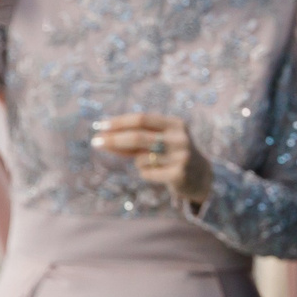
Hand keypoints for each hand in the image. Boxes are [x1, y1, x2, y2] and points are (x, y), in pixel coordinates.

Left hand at [94, 113, 209, 204]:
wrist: (201, 176)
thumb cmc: (172, 154)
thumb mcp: (160, 140)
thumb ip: (136, 137)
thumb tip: (104, 135)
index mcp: (176, 124)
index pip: (142, 119)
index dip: (120, 122)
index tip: (100, 125)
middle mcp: (180, 138)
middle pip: (138, 137)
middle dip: (114, 139)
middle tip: (95, 141)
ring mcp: (181, 156)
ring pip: (141, 158)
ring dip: (137, 161)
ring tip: (151, 164)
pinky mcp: (178, 174)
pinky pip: (146, 173)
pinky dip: (145, 173)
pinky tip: (159, 174)